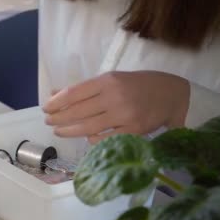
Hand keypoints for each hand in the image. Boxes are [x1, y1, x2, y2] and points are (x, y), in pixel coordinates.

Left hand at [43, 71, 189, 143]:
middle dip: (58, 118)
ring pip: (87, 127)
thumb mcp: (112, 80)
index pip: (73, 93)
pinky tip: (86, 137)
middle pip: (77, 112)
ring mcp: (124, 116)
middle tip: (48, 122)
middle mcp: (115, 97)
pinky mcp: (133, 131)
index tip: (46, 108)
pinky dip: (91, 139)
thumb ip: (84, 88)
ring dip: (69, 131)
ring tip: (59, 131)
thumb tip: (54, 94)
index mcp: (108, 81)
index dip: (56, 102)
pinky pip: (103, 139)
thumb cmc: (137, 85)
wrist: (173, 94)